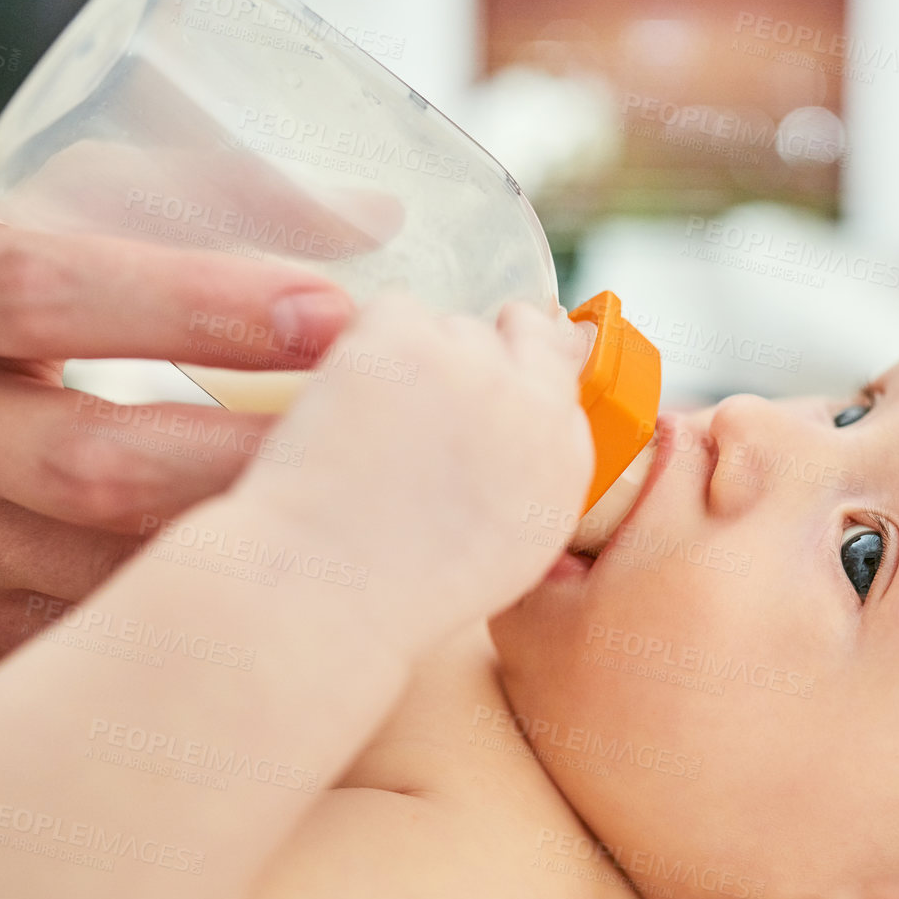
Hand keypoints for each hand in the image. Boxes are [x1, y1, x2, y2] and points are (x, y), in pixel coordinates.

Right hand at [0, 200, 354, 655]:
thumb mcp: (65, 212)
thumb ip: (214, 199)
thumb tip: (376, 218)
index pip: (56, 299)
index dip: (198, 306)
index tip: (331, 313)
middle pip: (90, 461)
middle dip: (244, 456)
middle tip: (372, 443)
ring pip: (104, 565)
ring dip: (238, 547)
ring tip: (352, 519)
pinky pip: (99, 628)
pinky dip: (197, 608)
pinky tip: (288, 582)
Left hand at [231, 290, 593, 648]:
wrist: (330, 589)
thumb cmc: (400, 590)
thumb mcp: (507, 551)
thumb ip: (530, 479)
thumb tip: (520, 428)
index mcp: (563, 462)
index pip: (568, 371)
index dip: (532, 361)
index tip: (503, 367)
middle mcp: (532, 405)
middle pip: (519, 332)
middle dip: (480, 347)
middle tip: (428, 380)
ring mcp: (471, 366)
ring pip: (452, 324)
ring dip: (419, 352)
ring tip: (376, 419)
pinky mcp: (405, 341)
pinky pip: (395, 308)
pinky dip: (370, 339)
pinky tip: (351, 394)